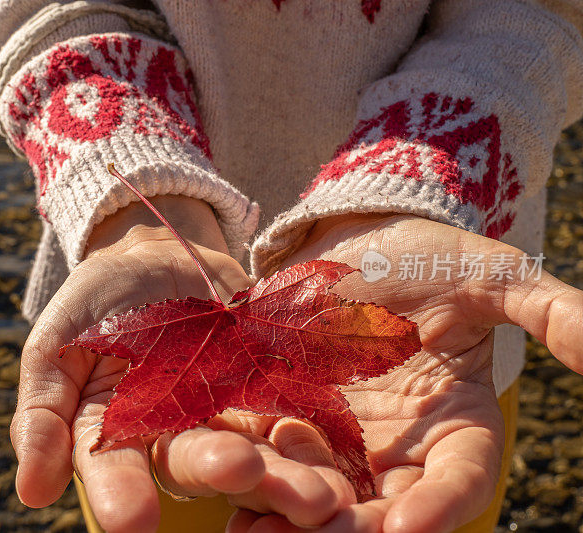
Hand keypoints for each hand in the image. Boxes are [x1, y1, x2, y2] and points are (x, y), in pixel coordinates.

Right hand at [13, 195, 364, 531]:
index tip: (133, 522)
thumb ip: (42, 413)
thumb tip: (30, 493)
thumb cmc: (95, 304)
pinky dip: (317, 429)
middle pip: (196, 461)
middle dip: (222, 471)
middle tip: (246, 475)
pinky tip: (343, 451)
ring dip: (286, 472)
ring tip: (320, 495)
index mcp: (116, 433)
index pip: (114, 468)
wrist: (155, 256)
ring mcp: (226, 411)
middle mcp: (175, 434)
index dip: (121, 494)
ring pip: (256, 446)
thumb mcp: (56, 346)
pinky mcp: (267, 383)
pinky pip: (293, 407)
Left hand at [231, 213, 582, 532]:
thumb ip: (547, 311)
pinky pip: (265, 452)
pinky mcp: (283, 414)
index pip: (458, 480)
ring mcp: (338, 438)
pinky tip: (222, 481)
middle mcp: (397, 448)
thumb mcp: (491, 278)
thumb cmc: (431, 259)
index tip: (412, 528)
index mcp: (457, 425)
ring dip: (290, 514)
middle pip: (381, 506)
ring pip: (319, 491)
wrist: (355, 241)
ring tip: (257, 531)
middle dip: (353, 527)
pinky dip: (246, 472)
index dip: (440, 506)